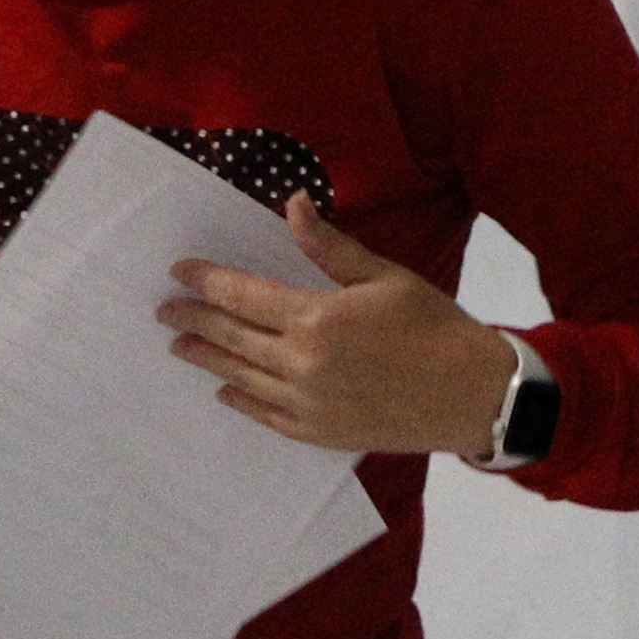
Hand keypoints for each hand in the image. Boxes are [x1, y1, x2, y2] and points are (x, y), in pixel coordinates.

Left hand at [164, 201, 523, 455]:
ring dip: (207, 359)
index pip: (243, 295)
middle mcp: (303, 364)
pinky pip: (266, 415)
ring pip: (241, 377)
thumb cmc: (433, 327)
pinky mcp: (320, 433)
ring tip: (180, 347)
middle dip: (194, 320)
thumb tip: (293, 205)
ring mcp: (308, 404)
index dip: (207, 281)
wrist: (472, 395)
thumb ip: (329, 247)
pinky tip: (225, 390)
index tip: (179, 272)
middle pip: (232, 337)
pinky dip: (241, 400)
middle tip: (166, 310)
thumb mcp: (384, 276)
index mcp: (317, 318)